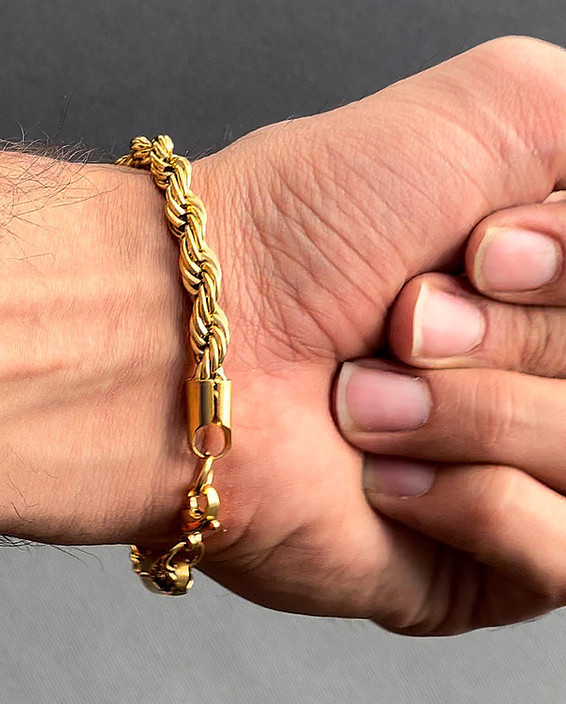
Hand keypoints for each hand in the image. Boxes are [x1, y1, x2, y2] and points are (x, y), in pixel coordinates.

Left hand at [183, 36, 565, 633]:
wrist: (192, 353)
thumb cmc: (301, 233)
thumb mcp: (491, 112)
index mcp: (538, 290)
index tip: (480, 252)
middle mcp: (522, 378)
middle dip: (510, 339)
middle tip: (399, 328)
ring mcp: (505, 477)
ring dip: (472, 417)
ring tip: (363, 404)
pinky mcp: (474, 573)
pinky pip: (561, 553)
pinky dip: (468, 502)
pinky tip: (379, 480)